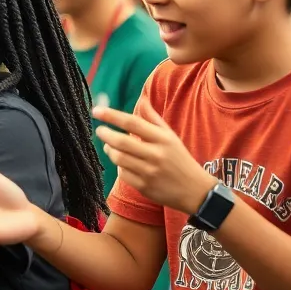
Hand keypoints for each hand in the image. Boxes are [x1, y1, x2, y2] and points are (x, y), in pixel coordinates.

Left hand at [93, 101, 216, 214]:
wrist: (194, 190)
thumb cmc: (179, 158)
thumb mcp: (170, 136)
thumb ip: (153, 118)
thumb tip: (142, 98)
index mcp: (163, 138)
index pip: (132, 122)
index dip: (111, 116)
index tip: (96, 111)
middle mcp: (156, 154)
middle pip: (121, 142)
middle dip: (106, 134)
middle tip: (100, 130)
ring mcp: (149, 172)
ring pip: (119, 158)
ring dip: (109, 150)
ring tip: (109, 145)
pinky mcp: (144, 187)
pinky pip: (123, 173)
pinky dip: (118, 166)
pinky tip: (121, 162)